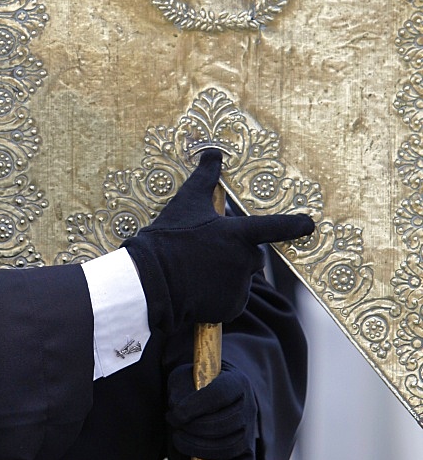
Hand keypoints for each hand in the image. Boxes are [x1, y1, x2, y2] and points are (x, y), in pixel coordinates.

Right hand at [122, 148, 313, 331]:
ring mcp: (239, 285)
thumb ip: (205, 177)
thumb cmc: (168, 238)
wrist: (151, 281)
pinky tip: (199, 291)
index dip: (294, 225)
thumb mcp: (186, 203)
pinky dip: (220, 297)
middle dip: (236, 254)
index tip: (309, 224)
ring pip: (241, 278)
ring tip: (198, 273)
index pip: (274, 227)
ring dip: (228, 276)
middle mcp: (244, 260)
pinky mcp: (232, 307)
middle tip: (207, 254)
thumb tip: (212, 152)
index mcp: (238, 234)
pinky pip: (233, 300)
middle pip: (253, 255)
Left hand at [167, 361, 257, 459]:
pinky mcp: (250, 451)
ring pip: (232, 447)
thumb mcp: (184, 377)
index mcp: (235, 382)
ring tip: (180, 442)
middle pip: (227, 424)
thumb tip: (179, 413)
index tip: (174, 415)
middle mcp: (249, 405)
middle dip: (195, 431)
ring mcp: (251, 430)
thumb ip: (180, 389)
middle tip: (176, 430)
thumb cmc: (195, 385)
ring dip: (201, 450)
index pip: (220, 394)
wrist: (213, 394)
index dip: (196, 406)